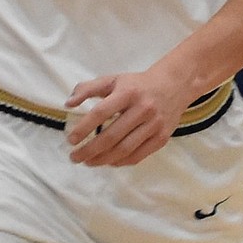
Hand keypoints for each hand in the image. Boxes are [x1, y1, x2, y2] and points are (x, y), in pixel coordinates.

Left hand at [65, 67, 197, 166]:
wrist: (174, 86)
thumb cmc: (137, 85)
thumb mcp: (113, 80)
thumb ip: (88, 88)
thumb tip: (68, 104)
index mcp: (128, 93)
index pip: (102, 112)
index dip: (84, 128)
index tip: (71, 140)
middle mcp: (143, 109)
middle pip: (112, 136)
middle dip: (90, 150)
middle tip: (74, 157)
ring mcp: (154, 125)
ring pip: (125, 149)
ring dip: (102, 159)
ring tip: (87, 162)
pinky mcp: (162, 138)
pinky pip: (138, 156)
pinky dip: (120, 162)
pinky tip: (107, 161)